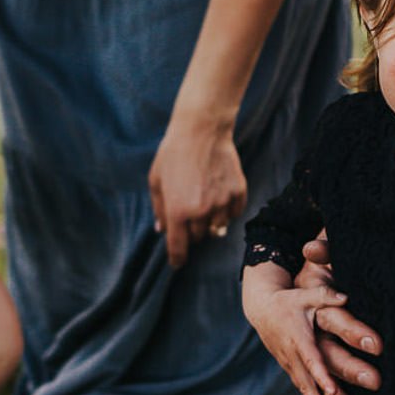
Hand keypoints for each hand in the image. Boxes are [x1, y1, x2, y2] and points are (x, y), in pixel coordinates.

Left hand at [148, 106, 246, 269]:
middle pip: (198, 237)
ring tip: (205, 197)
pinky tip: (219, 192)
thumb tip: (162, 230)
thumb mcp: (156, 181)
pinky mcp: (238, 193)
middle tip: (190, 209)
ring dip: (210, 219)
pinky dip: (227, 209)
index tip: (178, 263)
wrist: (202, 130)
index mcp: (177, 211)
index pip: (178, 247)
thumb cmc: (173, 154)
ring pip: (217, 227)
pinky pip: (234, 213)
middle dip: (191, 229)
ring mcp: (222, 203)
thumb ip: (159, 209)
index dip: (177, 258)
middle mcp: (201, 212)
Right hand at [296, 233, 381, 394]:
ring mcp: (289, 363)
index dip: (321, 375)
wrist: (262, 309)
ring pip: (304, 389)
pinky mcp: (290, 367)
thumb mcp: (306, 294)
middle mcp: (292, 354)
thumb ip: (326, 295)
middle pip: (307, 382)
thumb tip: (345, 296)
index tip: (332, 389)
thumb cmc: (288, 301)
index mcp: (298, 337)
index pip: (311, 359)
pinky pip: (302, 388)